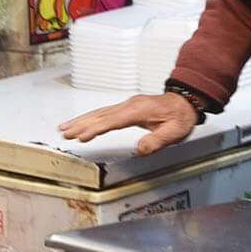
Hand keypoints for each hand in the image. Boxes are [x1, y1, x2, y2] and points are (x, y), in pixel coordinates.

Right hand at [60, 93, 196, 156]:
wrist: (186, 102)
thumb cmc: (180, 116)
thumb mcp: (174, 132)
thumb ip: (156, 141)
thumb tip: (140, 149)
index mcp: (138, 110)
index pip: (112, 121)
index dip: (95, 129)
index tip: (81, 137)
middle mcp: (130, 105)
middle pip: (100, 115)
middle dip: (80, 124)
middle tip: (64, 132)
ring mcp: (128, 105)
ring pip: (99, 113)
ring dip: (81, 120)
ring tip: (65, 128)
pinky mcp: (128, 108)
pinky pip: (105, 113)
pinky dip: (91, 118)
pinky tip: (84, 123)